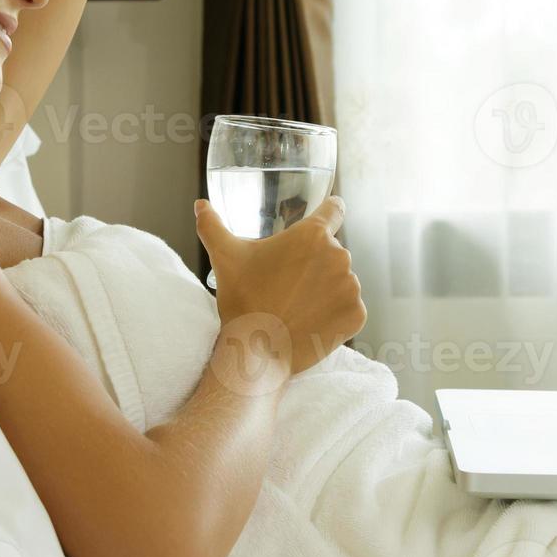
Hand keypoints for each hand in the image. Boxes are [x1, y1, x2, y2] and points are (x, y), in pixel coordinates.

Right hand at [194, 195, 365, 377]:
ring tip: (297, 303)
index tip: (329, 213)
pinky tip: (310, 320)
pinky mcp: (357, 315)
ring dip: (326, 288)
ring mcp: (351, 287)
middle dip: (315, 262)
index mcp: (313, 235)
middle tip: (289, 281)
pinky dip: (335, 313)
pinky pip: (349, 308)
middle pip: (332, 251)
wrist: (257, 352)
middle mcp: (339, 256)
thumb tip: (200, 205)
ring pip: (342, 280)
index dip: (330, 210)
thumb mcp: (225, 256)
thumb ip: (212, 225)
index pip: (335, 209)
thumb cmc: (243, 300)